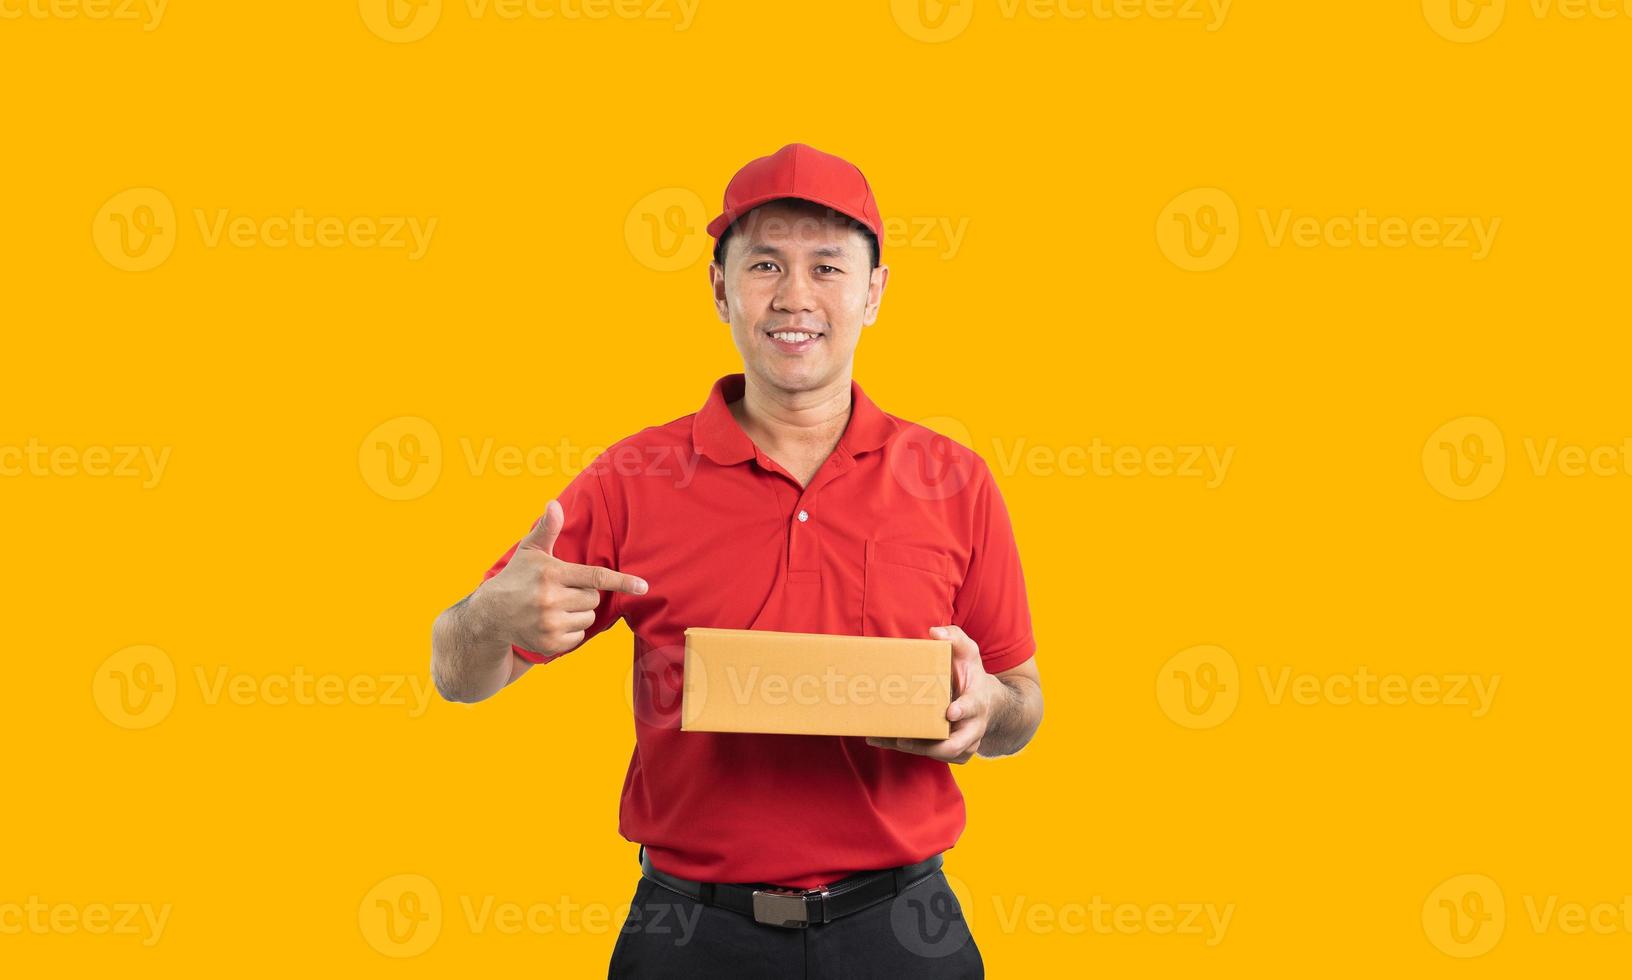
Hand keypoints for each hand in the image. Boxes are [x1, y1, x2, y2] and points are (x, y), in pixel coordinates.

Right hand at [477, 499, 647, 656]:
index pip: (595, 577)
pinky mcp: (549, 644)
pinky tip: (552, 622)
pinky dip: (570, 631)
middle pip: (593, 599)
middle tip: (562, 591)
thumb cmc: (516, 577)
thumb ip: (548, 529)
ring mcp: (549, 624)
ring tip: (555, 606)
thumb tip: (554, 504)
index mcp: (551, 575)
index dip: (622, 582)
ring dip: (578, 613)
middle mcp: (550, 600)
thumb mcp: (530, 551)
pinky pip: (578, 637)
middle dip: (583, 594)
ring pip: (588, 618)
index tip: (643, 586)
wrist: (490, 615)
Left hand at [866, 625, 1000, 764]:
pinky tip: (883, 740)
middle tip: (903, 739)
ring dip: (910, 748)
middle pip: (954, 746)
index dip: (962, 711)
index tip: (950, 711)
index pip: (972, 708)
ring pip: (938, 754)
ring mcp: (963, 744)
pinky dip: (906, 749)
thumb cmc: (972, 676)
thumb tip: (935, 632)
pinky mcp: (951, 752)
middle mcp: (972, 729)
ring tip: (884, 738)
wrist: (987, 704)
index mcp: (977, 702)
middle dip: (929, 746)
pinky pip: (928, 754)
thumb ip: (955, 638)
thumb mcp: (969, 653)